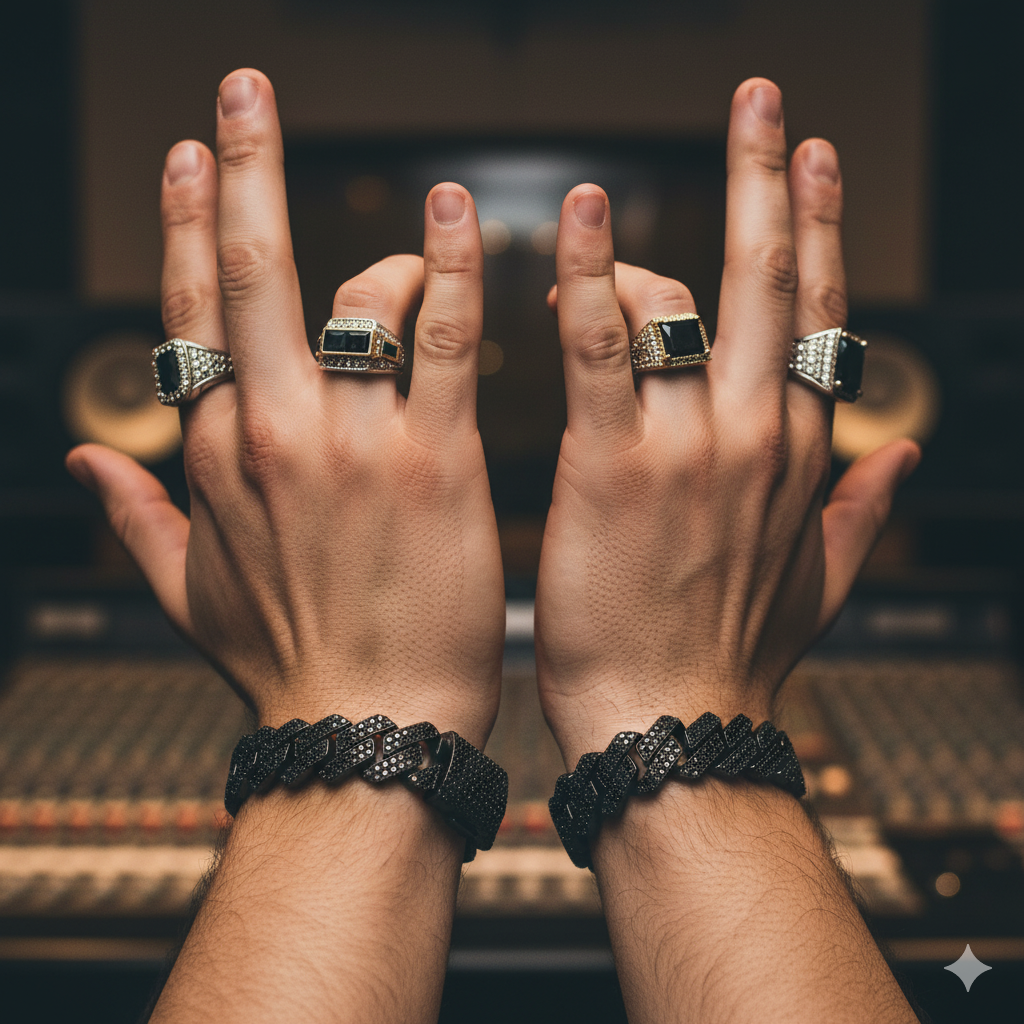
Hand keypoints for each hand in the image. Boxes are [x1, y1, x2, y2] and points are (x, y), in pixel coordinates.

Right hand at [66, 70, 502, 743]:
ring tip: (432, 189)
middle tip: (245, 95)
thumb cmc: (290, 667)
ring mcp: (353, 444)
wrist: (367, 731)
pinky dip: (453, 270)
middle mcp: (274, 435)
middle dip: (241, 171)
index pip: (193, 315)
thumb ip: (135, 517)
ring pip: (355, 297)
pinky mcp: (435, 462)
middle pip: (247, 274)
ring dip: (383, 228)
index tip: (192, 163)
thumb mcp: (186, 595)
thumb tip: (80, 462)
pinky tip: (462, 217)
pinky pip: (441, 341)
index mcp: (217, 458)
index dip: (190, 230)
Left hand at [536, 77, 919, 764]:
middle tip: (766, 106)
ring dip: (659, 224)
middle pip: (776, 283)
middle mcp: (756, 438)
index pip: (820, 322)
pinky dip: (591, 277)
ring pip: (689, 300)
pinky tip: (576, 218)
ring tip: (616, 174)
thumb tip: (898, 461)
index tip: (814, 168)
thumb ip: (857, 515)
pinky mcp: (613, 466)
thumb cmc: (724, 660)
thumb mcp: (818, 588)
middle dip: (772, 182)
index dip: (820, 235)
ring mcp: (689, 447)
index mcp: (798, 459)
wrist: (667, 728)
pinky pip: (603, 348)